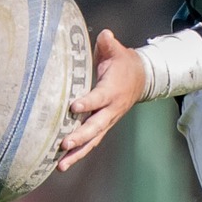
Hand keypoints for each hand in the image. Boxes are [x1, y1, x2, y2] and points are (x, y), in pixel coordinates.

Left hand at [57, 29, 145, 169]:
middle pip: (96, 126)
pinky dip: (79, 154)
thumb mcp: (117, 51)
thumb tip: (105, 35)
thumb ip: (109, 44)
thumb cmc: (123, 63)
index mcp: (112, 90)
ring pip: (93, 140)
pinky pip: (91, 143)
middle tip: (64, 144)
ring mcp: (107, 120)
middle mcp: (111, 109)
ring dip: (77, 153)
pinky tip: (63, 164)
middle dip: (80, 136)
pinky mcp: (103, 127)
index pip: (99, 98)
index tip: (73, 107)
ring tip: (60, 165)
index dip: (87, 103)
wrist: (141, 79)